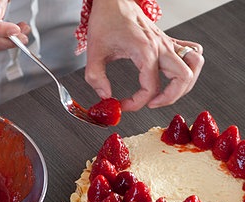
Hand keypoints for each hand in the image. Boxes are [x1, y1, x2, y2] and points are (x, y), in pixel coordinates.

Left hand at [85, 0, 204, 110]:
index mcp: (145, 51)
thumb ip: (96, 78)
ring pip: (195, 64)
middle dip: (170, 98)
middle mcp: (161, 46)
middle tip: (151, 104)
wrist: (113, 1)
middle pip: (183, 78)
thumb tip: (105, 96)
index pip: (151, 88)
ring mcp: (167, 42)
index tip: (124, 105)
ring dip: (186, 83)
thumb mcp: (94, 52)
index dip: (137, 103)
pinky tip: (174, 73)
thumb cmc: (106, 21)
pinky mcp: (167, 40)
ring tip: (168, 93)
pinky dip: (190, 65)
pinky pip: (192, 51)